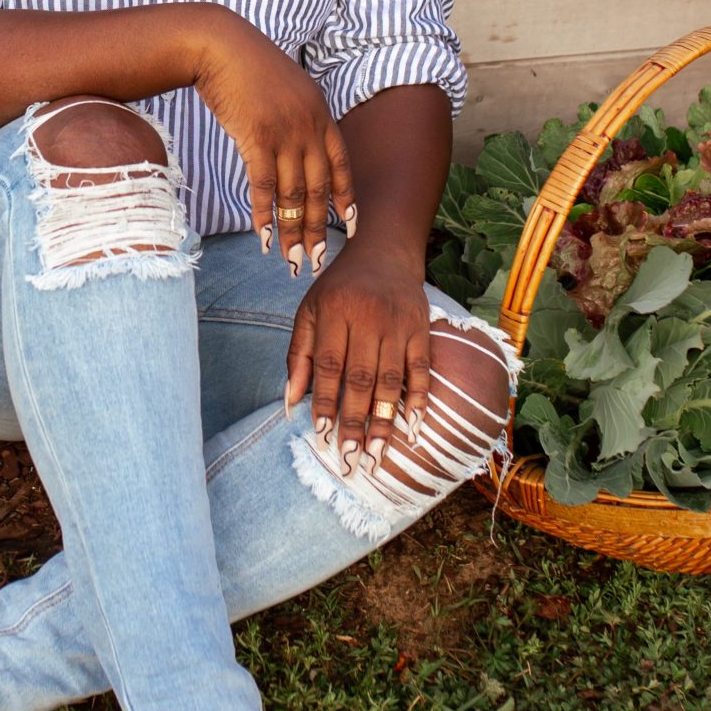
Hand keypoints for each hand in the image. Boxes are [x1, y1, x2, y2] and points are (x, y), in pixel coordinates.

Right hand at [188, 11, 354, 273]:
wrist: (220, 45)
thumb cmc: (247, 66)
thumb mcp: (285, 89)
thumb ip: (296, 118)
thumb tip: (295, 148)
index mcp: (320, 114)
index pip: (341, 165)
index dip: (346, 198)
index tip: (350, 226)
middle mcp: (309, 126)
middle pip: (319, 188)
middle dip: (318, 229)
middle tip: (316, 260)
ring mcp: (285, 133)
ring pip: (293, 194)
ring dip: (293, 232)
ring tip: (291, 260)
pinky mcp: (257, 137)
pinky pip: (264, 186)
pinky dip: (264, 215)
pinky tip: (265, 237)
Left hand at [285, 247, 431, 459]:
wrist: (384, 253)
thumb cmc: (339, 289)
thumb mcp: (309, 311)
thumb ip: (299, 356)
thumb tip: (289, 403)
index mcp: (334, 312)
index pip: (329, 365)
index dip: (326, 401)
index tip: (322, 435)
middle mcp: (367, 318)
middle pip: (361, 377)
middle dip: (355, 421)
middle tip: (352, 457)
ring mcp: (398, 323)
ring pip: (391, 378)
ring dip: (385, 420)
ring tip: (378, 453)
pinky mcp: (421, 327)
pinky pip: (421, 368)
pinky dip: (418, 397)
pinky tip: (413, 426)